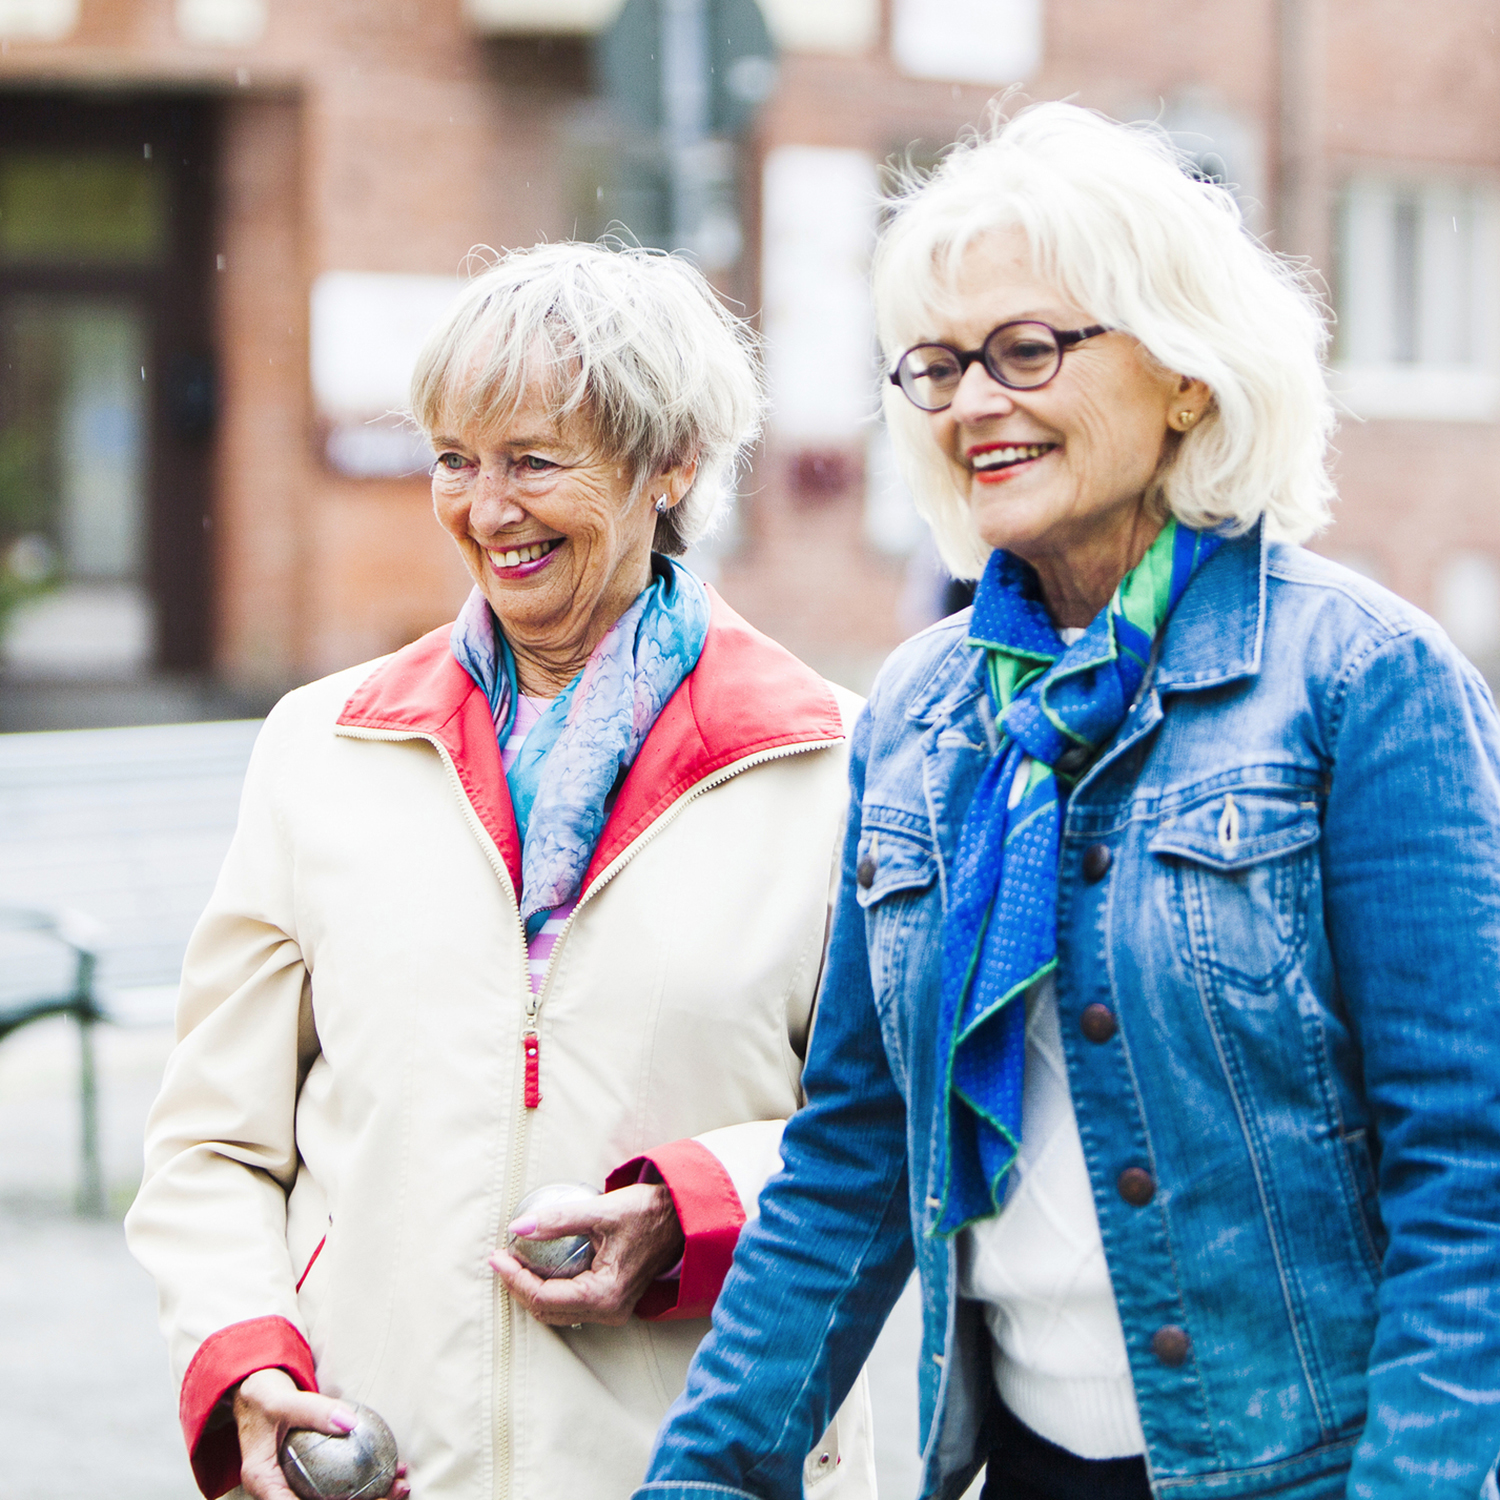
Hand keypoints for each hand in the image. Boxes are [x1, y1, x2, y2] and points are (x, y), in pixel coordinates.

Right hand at [232, 1368, 409, 1499]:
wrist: (254, 1391)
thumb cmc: (264, 1396)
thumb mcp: (285, 1401)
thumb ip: (314, 1411)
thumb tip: (350, 1422)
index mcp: (264, 1483)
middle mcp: (277, 1491)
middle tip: (395, 1492)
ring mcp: (293, 1485)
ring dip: (368, 1497)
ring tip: (400, 1487)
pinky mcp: (308, 1476)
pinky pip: (336, 1485)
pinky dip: (363, 1481)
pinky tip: (391, 1470)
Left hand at [490, 1182, 684, 1326]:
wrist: (680, 1216)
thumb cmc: (647, 1212)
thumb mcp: (601, 1211)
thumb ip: (558, 1220)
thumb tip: (518, 1228)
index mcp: (605, 1295)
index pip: (544, 1297)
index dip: (515, 1278)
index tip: (497, 1256)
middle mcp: (609, 1312)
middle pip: (547, 1310)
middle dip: (519, 1287)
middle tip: (501, 1259)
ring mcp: (612, 1311)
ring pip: (557, 1312)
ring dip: (532, 1290)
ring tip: (514, 1263)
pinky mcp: (612, 1302)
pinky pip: (570, 1304)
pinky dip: (549, 1290)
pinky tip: (538, 1268)